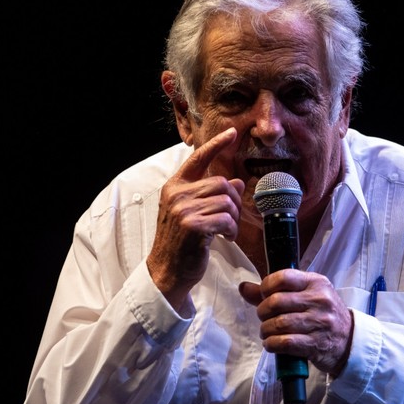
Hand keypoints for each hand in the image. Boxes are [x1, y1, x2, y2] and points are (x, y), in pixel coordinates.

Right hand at [147, 127, 244, 308]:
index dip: (216, 145)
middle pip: (221, 183)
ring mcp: (183, 209)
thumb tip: (237, 182)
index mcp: (174, 187)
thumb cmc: (181, 242)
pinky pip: (226, 219)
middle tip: (232, 218)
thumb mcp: (193, 213)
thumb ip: (211, 195)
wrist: (166, 270)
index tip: (232, 133)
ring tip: (227, 231)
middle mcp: (176, 194)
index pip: (197, 159)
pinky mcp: (193, 226)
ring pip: (226, 201)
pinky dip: (231, 230)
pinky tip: (226, 238)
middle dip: (233, 201)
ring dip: (233, 218)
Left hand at [239, 270, 353, 376]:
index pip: (283, 277)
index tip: (263, 296)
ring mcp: (319, 322)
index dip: (266, 287)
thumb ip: (274, 291)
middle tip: (263, 317)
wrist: (349, 340)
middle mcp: (320, 300)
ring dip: (266, 330)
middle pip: (277, 302)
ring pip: (279, 323)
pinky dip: (272, 344)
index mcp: (316, 283)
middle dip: (262, 312)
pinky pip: (285, 343)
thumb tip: (244, 288)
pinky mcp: (316, 344)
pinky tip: (271, 344)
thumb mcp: (306, 296)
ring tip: (267, 332)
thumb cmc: (322, 314)